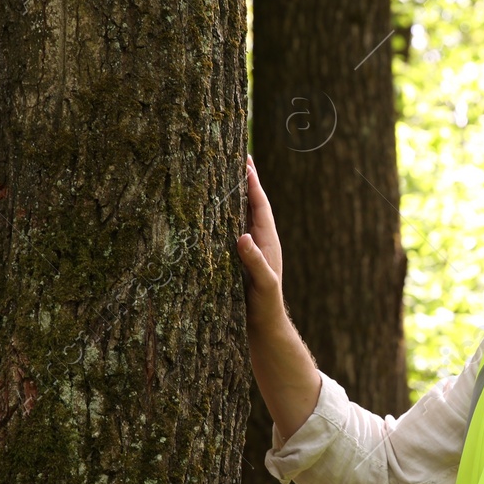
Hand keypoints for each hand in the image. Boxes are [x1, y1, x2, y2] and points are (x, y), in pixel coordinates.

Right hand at [237, 157, 284, 328]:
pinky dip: (226, 216)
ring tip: (225, 176)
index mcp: (268, 242)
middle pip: (252, 205)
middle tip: (237, 158)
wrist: (264, 326)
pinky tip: (215, 212)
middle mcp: (261, 241)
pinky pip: (234, 230)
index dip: (253, 185)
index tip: (246, 162)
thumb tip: (243, 237)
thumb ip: (254, 262)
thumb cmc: (265, 305)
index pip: (260, 206)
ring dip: (235, 197)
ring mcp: (251, 249)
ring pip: (243, 216)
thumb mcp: (262, 284)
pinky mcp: (241, 258)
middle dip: (245, 183)